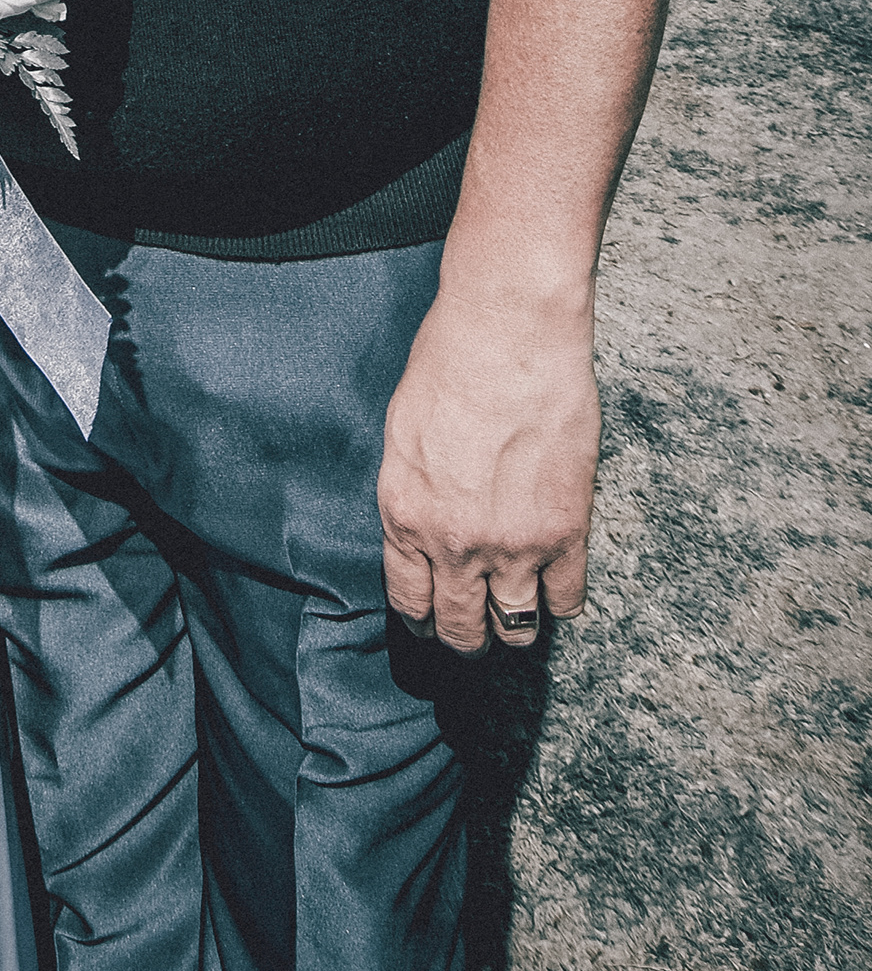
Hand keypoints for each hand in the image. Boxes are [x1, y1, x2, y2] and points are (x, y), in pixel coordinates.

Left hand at [378, 285, 599, 654]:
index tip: (430, 622)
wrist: (508, 333)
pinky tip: (556, 588)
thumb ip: (414, 487)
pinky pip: (566, 599)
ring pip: (515, 627)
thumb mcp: (403, 431)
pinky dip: (561, 602)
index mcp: (405, 515)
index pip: (410, 599)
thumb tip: (427, 518)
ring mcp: (512, 545)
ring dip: (514, 628)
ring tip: (515, 618)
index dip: (422, 619)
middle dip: (465, 637)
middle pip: (460, 628)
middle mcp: (453, 544)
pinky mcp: (565, 532)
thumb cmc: (449, 361)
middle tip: (474, 632)